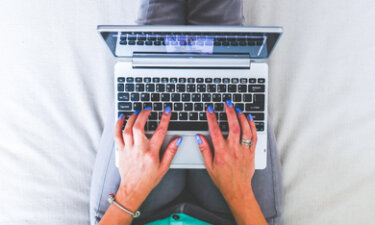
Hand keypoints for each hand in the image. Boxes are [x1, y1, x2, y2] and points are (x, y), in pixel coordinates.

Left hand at [113, 106, 181, 210]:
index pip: (160, 132)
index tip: (167, 111)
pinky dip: (118, 125)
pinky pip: (117, 135)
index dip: (164, 119)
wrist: (133, 189)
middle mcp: (139, 149)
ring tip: (138, 111)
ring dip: (132, 118)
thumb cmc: (149, 179)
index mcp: (151, 152)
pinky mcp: (121, 151)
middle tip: (148, 108)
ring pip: (127, 129)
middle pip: (139, 127)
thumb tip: (177, 140)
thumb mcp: (164, 167)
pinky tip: (122, 117)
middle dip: (144, 114)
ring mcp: (128, 149)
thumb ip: (171, 152)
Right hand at [196, 100, 265, 224]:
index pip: (215, 131)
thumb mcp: (209, 166)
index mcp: (222, 152)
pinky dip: (252, 126)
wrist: (238, 190)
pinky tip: (249, 119)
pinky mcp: (251, 152)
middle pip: (233, 126)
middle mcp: (234, 150)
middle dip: (230, 112)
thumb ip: (204, 150)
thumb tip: (199, 138)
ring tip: (237, 109)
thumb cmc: (223, 179)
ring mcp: (244, 150)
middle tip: (227, 104)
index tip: (210, 110)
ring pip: (245, 129)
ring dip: (242, 117)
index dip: (212, 118)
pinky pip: (254, 136)